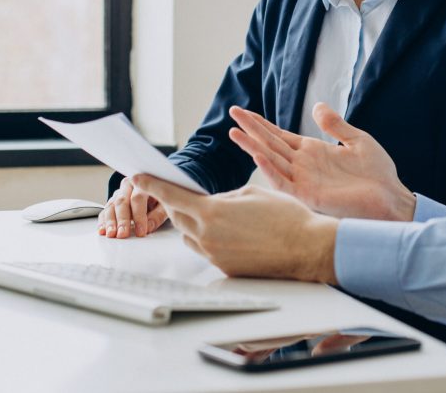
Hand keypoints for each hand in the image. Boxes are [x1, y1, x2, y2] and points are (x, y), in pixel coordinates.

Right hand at [97, 175, 168, 237]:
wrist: (154, 189)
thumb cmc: (160, 197)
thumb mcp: (165, 204)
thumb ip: (158, 215)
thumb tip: (149, 227)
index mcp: (142, 182)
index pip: (137, 198)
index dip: (139, 216)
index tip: (141, 231)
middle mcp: (128, 186)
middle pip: (122, 202)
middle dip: (122, 219)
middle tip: (123, 234)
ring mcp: (119, 193)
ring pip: (111, 206)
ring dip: (110, 221)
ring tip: (111, 234)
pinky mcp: (112, 202)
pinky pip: (105, 210)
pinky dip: (103, 221)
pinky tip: (102, 230)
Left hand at [131, 175, 338, 281]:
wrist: (307, 248)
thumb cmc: (285, 217)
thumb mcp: (251, 192)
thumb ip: (224, 197)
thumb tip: (213, 203)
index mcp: (212, 212)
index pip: (171, 196)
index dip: (152, 185)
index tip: (138, 177)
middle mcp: (207, 236)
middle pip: (177, 217)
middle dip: (176, 204)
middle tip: (179, 193)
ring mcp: (215, 255)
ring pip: (190, 236)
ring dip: (192, 223)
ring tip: (212, 213)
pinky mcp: (225, 269)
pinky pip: (206, 250)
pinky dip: (209, 238)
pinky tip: (229, 232)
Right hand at [227, 104, 415, 220]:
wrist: (391, 199)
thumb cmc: (378, 174)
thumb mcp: (357, 140)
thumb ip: (335, 124)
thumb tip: (317, 105)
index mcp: (313, 152)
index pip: (280, 135)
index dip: (262, 124)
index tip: (244, 112)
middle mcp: (303, 165)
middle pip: (270, 144)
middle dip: (251, 128)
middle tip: (232, 112)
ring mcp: (304, 180)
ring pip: (271, 160)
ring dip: (253, 146)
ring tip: (234, 132)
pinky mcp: (309, 195)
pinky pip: (284, 181)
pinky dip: (270, 169)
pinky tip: (257, 155)